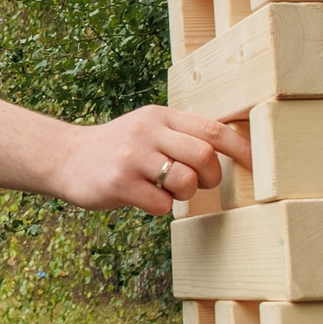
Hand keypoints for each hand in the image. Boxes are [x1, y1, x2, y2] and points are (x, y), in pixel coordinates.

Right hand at [56, 106, 253, 216]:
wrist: (65, 158)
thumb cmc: (118, 148)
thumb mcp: (148, 128)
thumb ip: (181, 134)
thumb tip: (230, 148)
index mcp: (160, 116)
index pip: (212, 129)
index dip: (241, 149)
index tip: (257, 166)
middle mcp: (148, 132)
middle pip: (205, 156)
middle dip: (211, 177)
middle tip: (199, 184)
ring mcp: (133, 158)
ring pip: (185, 181)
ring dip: (184, 193)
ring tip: (167, 189)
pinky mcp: (120, 183)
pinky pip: (161, 204)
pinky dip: (160, 207)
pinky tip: (144, 198)